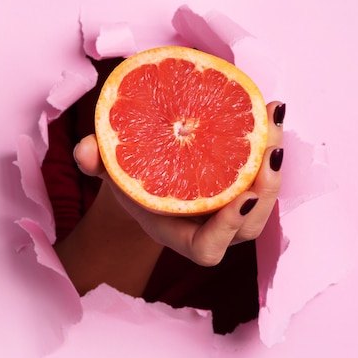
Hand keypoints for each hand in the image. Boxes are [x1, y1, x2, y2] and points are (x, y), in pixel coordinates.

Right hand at [74, 101, 284, 266]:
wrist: (144, 177)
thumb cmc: (128, 179)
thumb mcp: (109, 170)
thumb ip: (95, 162)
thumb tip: (84, 150)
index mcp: (178, 233)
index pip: (208, 248)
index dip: (226, 229)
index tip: (240, 196)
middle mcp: (209, 226)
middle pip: (249, 224)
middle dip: (266, 189)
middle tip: (269, 148)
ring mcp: (229, 208)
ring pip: (263, 197)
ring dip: (273, 162)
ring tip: (272, 119)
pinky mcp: (239, 183)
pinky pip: (262, 173)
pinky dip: (268, 143)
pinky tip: (268, 109)